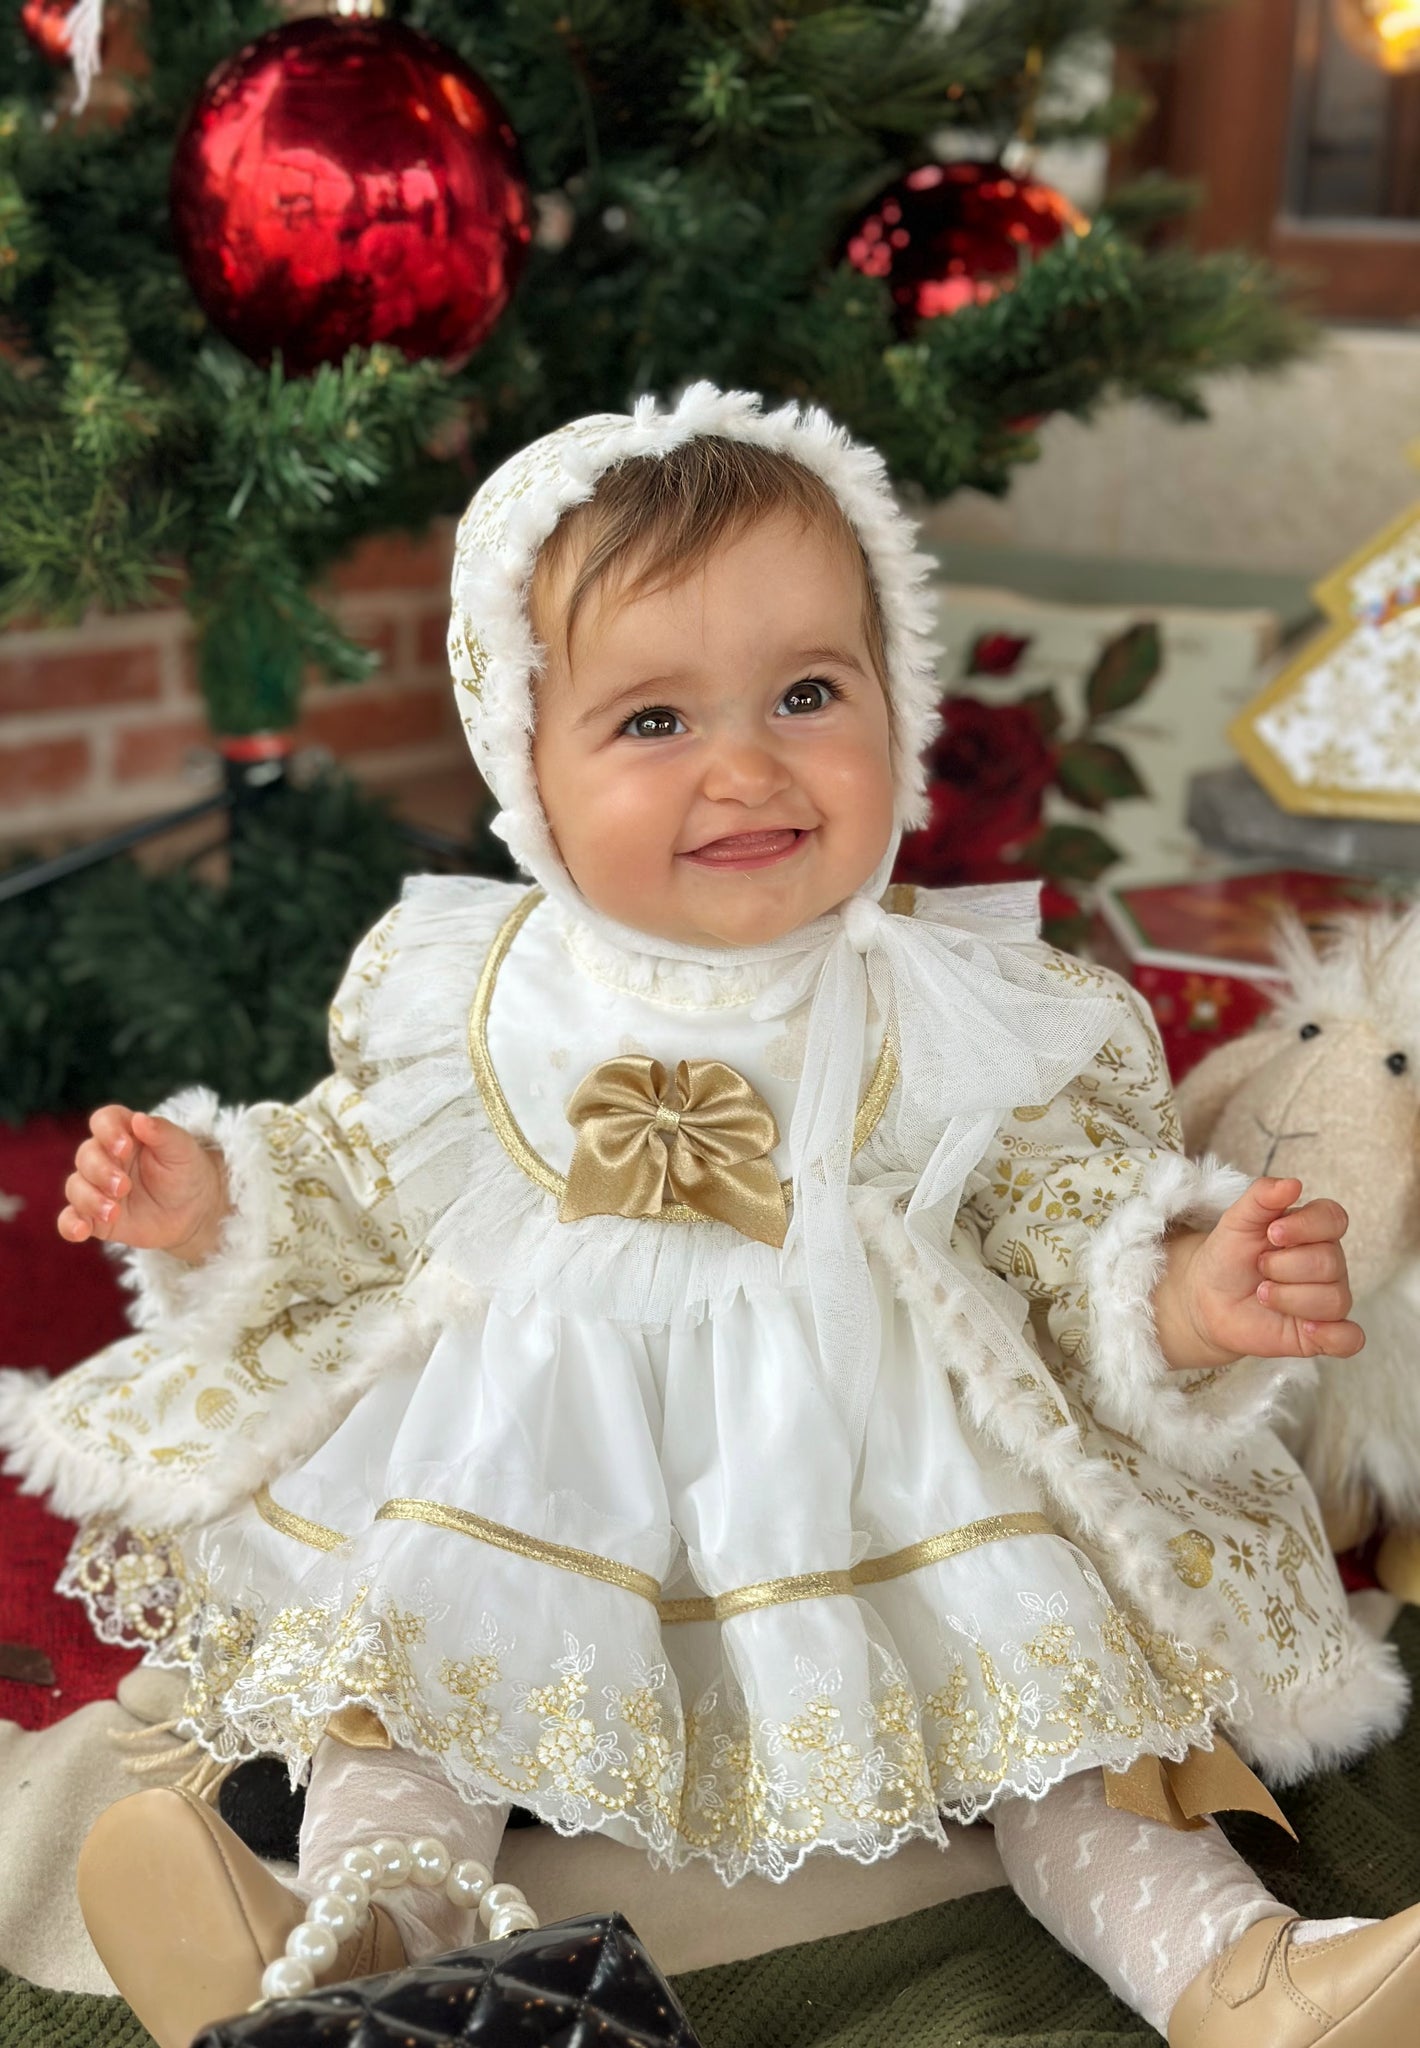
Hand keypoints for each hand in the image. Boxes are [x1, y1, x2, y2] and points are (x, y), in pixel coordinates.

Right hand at [58, 1105, 228, 1262]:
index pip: (104, 1121)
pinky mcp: (93, 1216)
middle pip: (86, 1156)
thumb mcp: (182, 1149)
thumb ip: (162, 1132)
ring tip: (113, 1213)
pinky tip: (82, 1231)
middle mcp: (105, 1157)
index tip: (124, 1147)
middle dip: (101, 1171)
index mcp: (125, 1134)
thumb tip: (139, 1119)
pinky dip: (70, 1225)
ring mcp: (97, 1187)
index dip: (107, 1131)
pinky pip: (70, 1219)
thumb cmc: (186, 1171)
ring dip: (89, 1199)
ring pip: (75, 1187)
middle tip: (124, 1187)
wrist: (193, 1210)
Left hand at [1157, 1176, 1363, 1370]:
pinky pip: (1350, 1339)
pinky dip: (1333, 1335)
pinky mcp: (1323, 1334)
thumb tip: (1293, 1184)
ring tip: (1262, 1295)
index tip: (1272, 1233)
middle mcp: (1328, 1264)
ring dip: (1289, 1298)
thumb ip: (1261, 1197)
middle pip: (1329, 1263)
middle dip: (1283, 1267)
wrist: (1207, 1299)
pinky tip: (1306, 1329)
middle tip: (1258, 1269)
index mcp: (1313, 1231)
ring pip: (1334, 1300)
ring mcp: (1327, 1299)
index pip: (1334, 1219)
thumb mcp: (1236, 1221)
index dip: (1305, 1226)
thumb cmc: (1228, 1256)